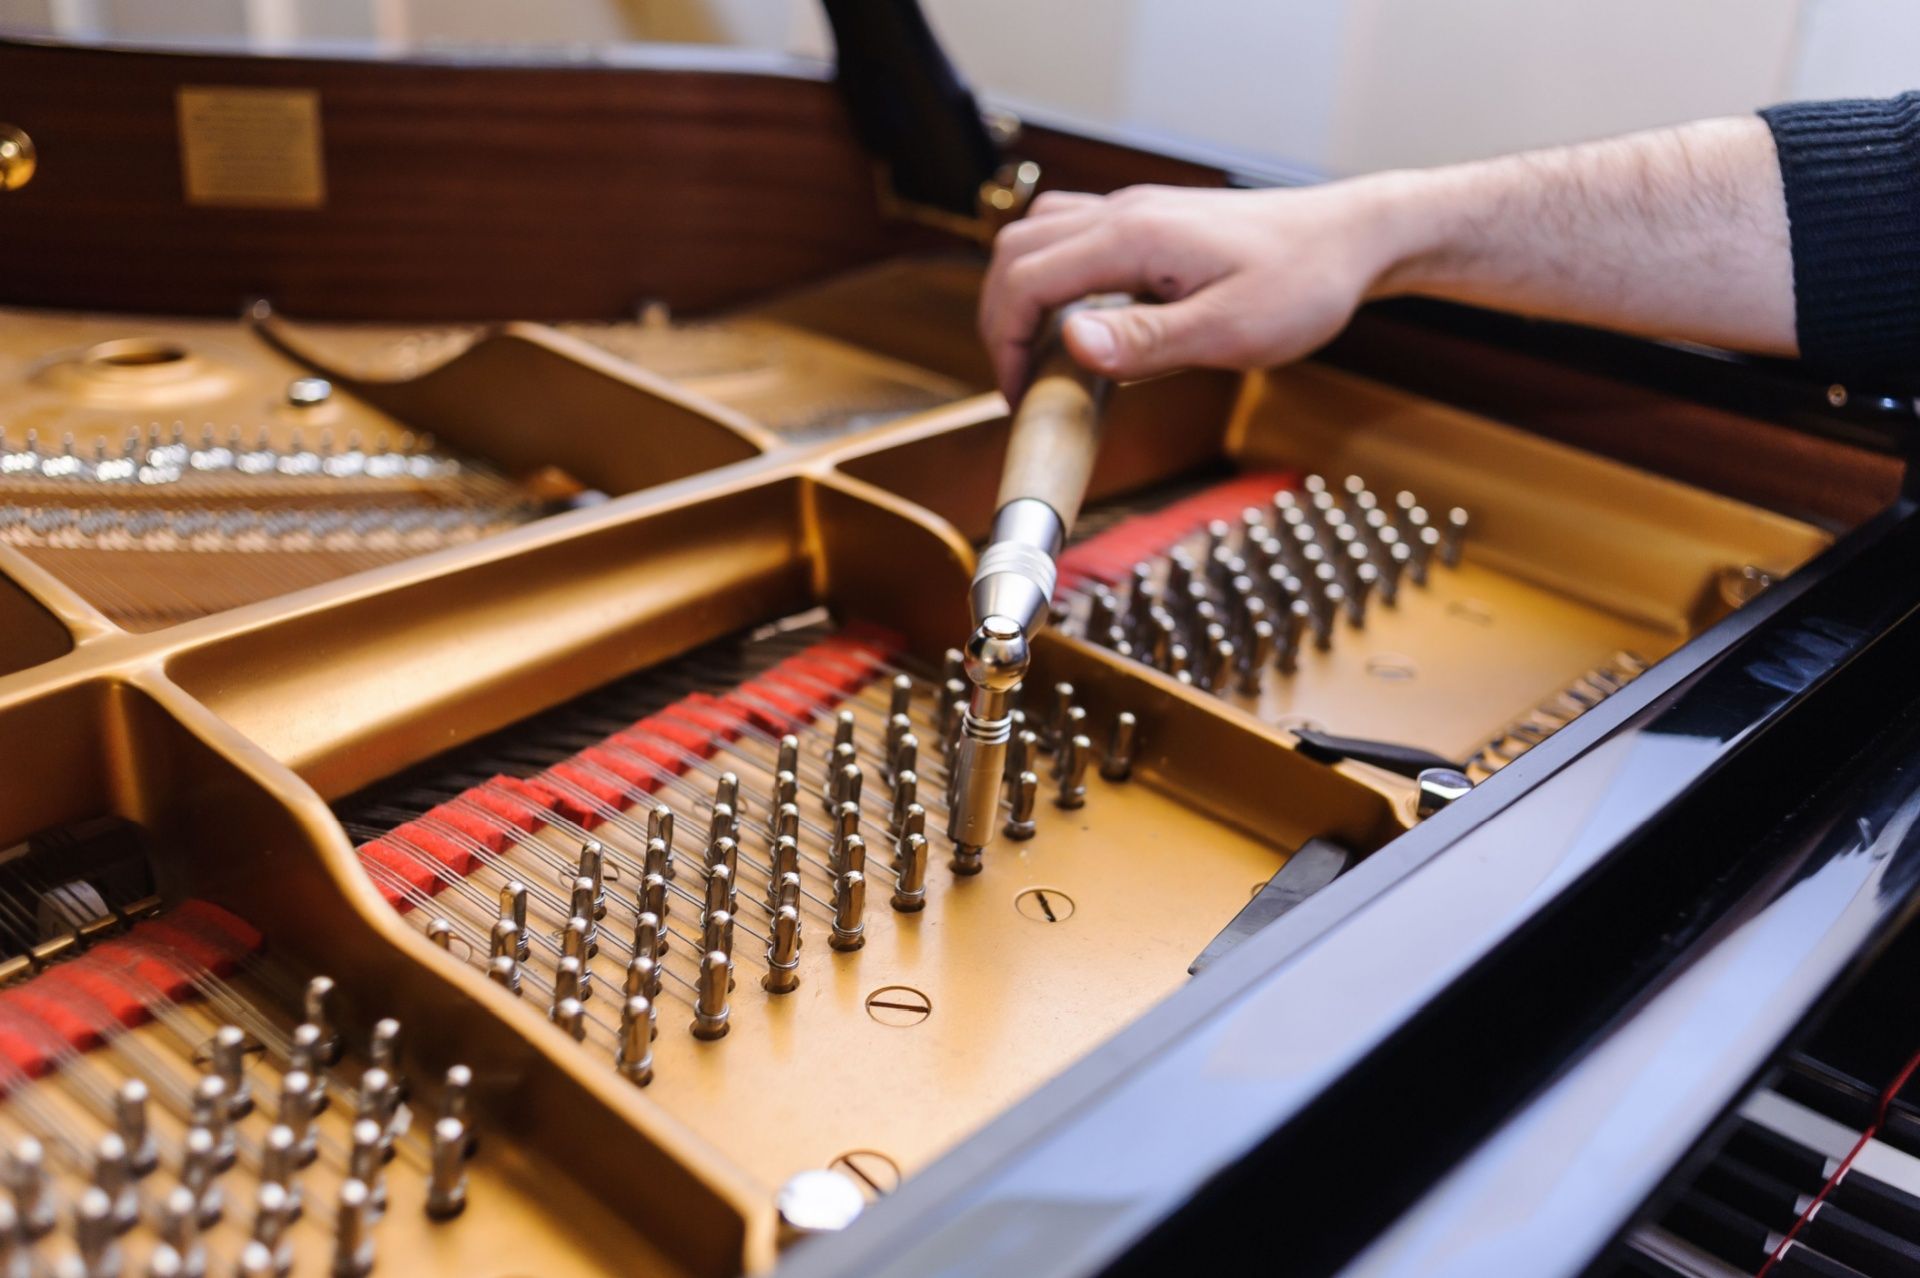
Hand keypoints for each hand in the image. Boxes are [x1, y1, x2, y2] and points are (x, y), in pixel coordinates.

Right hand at [979, 178, 1410, 401]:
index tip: (1021, 398)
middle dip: (1001, 321)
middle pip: (1016, 252)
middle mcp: (1125, 213)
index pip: (1026, 280)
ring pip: (1038, 236)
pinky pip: (1072, 234)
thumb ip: (1145, 340)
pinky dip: (1052, 276)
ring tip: (1039, 354)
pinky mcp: (1152, 221)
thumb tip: (1069, 344)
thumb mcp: (1230, 330)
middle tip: (1021, 384)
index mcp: (1135, 237)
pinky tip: (1081, 320)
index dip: (1006, 344)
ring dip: (1021, 293)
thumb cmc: (1306, 283)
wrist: (1357, 238)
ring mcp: (1136, 211)